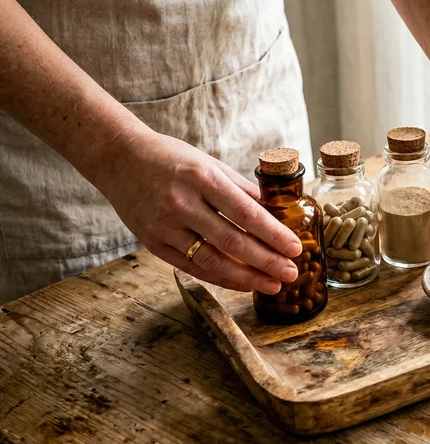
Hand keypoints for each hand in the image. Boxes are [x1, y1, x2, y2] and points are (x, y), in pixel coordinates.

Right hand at [92, 130, 301, 292]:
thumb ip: (242, 189)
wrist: (119, 159)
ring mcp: (165, 226)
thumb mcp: (210, 164)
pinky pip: (191, 267)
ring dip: (246, 277)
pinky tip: (242, 283)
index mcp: (202, 178)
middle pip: (232, 241)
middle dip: (266, 261)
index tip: (296, 248)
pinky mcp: (153, 243)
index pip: (246, 213)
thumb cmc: (172, 159)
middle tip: (291, 273)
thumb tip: (276, 212)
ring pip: (212, 260)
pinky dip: (219, 277)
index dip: (274, 234)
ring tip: (272, 285)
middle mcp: (182, 203)